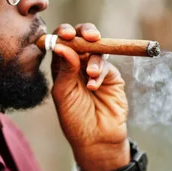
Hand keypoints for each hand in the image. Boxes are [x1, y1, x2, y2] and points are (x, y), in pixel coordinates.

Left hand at [50, 23, 129, 170]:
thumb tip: (62, 45)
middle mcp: (77, 64)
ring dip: (93, 58)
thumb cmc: (74, 118)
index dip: (62, 34)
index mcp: (60, 67)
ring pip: (95, 49)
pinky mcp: (111, 76)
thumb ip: (64, 69)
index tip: (66, 34)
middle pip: (80, 38)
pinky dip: (99, 72)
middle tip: (88, 36)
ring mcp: (94, 68)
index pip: (60, 42)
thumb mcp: (63, 93)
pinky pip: (106, 65)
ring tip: (90, 75)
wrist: (96, 138)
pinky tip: (94, 86)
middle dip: (84, 32)